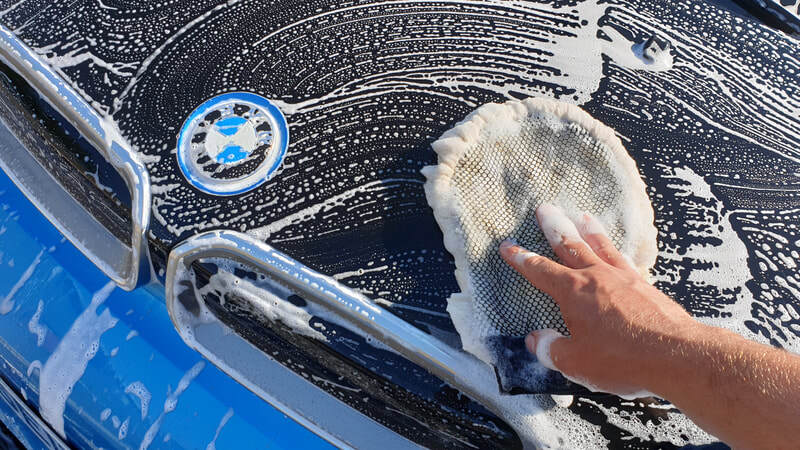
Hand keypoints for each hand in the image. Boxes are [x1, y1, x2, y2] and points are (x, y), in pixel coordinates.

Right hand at [499, 204, 697, 396]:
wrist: (678, 355)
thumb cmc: (623, 359)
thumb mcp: (576, 362)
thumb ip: (551, 349)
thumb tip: (536, 339)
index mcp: (573, 292)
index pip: (540, 270)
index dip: (521, 258)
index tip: (508, 246)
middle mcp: (596, 277)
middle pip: (570, 245)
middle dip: (554, 227)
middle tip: (545, 209)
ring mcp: (623, 278)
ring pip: (600, 246)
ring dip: (588, 229)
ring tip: (582, 215)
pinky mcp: (646, 286)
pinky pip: (625, 260)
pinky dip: (616, 250)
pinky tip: (616, 251)